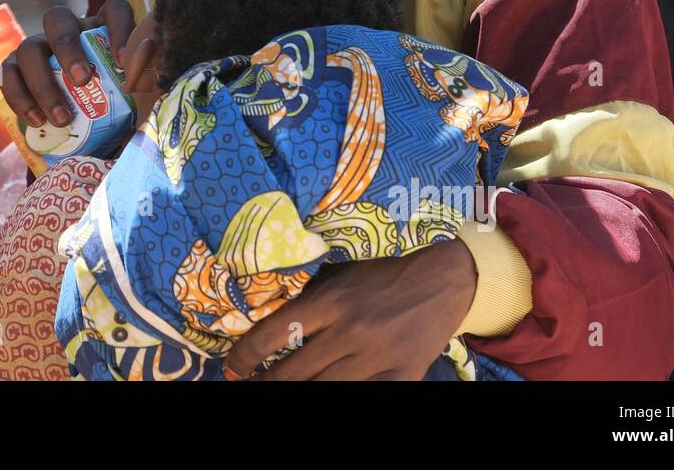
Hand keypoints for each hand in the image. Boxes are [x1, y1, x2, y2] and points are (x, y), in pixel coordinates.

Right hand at [0, 0, 136, 126]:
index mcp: (100, 28)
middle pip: (58, 19)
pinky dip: (20, 98)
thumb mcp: (131, 99)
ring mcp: (37, 47)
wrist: (82, 128)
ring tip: (61, 118)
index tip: (125, 63)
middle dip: (68, 49)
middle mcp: (67, 30)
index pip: (114, 10)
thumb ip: (140, 92)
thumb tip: (147, 91)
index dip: (120, 30)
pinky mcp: (14, 68)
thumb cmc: (111, 106)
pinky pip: (8, 75)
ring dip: (43, 84)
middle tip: (82, 81)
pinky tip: (38, 121)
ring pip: (28, 48)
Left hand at [223, 238, 477, 380]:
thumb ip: (309, 301)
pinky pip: (364, 396)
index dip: (245, 355)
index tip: (232, 368)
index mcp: (331, 301)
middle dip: (263, 384)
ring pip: (322, 390)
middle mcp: (350, 330)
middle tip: (247, 386)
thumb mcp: (339, 277)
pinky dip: (341, 396)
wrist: (441, 284)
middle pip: (293, 372)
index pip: (274, 333)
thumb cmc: (380, 278)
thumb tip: (270, 330)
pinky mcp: (402, 376)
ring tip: (274, 392)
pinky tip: (324, 395)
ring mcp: (377, 357)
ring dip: (293, 393)